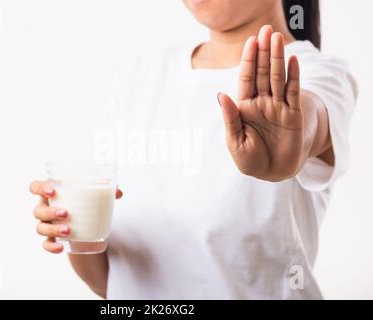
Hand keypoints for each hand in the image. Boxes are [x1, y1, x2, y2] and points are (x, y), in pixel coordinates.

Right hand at [30, 181, 122, 252]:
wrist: (83, 221)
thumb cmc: (84, 201)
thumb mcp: (93, 194)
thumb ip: (105, 190)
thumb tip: (118, 192)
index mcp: (51, 192)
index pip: (35, 187)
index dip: (40, 188)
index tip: (52, 192)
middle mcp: (44, 207)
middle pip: (38, 210)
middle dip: (50, 212)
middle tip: (66, 213)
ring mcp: (46, 223)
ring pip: (40, 228)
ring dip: (53, 229)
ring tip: (69, 231)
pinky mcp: (51, 238)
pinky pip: (46, 244)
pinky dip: (51, 246)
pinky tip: (61, 248)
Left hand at [217, 25, 302, 181]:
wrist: (271, 173)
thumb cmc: (249, 159)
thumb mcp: (235, 141)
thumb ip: (230, 118)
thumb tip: (220, 94)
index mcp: (244, 107)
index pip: (246, 79)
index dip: (248, 60)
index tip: (250, 42)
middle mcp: (261, 102)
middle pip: (262, 73)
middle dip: (263, 52)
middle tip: (266, 30)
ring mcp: (278, 107)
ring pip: (278, 78)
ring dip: (278, 59)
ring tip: (277, 39)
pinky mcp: (293, 115)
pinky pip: (293, 92)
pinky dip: (293, 77)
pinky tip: (293, 61)